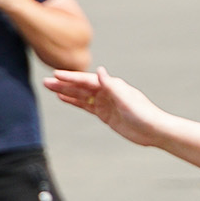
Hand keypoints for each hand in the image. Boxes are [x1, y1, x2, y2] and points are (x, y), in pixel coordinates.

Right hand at [44, 66, 167, 145]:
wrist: (154, 130)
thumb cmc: (143, 114)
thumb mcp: (126, 99)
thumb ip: (111, 86)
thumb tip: (99, 70)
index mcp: (113, 85)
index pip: (87, 80)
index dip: (71, 77)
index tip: (55, 75)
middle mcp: (108, 91)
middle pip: (81, 87)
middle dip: (64, 84)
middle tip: (46, 82)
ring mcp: (105, 103)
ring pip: (81, 96)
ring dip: (66, 92)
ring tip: (49, 88)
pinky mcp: (105, 114)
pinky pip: (86, 106)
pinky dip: (74, 102)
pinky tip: (63, 98)